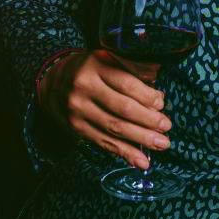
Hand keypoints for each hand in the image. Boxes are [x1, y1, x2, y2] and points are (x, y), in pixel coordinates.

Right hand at [37, 49, 170, 168]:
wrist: (52, 81)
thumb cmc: (89, 69)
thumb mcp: (106, 57)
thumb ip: (131, 69)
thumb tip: (158, 93)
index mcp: (96, 65)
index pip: (127, 83)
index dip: (147, 96)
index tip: (162, 103)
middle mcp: (85, 88)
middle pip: (123, 108)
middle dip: (149, 120)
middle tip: (167, 126)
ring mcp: (79, 111)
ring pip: (115, 128)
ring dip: (142, 139)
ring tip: (162, 144)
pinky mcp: (77, 129)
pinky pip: (105, 143)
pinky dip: (125, 153)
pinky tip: (142, 161)